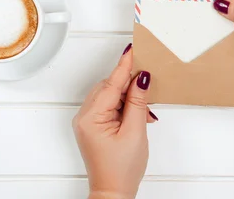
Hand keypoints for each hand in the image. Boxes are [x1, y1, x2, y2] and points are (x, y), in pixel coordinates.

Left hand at [73, 45, 155, 198]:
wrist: (113, 193)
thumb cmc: (121, 169)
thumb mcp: (135, 132)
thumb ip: (138, 102)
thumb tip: (141, 78)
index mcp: (92, 117)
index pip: (112, 84)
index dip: (124, 65)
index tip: (133, 49)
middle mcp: (85, 116)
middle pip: (109, 87)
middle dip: (129, 84)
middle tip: (148, 81)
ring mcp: (88, 121)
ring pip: (110, 95)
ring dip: (128, 96)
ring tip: (144, 108)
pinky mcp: (94, 125)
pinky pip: (109, 105)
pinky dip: (124, 106)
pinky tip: (137, 114)